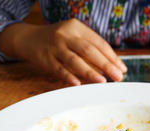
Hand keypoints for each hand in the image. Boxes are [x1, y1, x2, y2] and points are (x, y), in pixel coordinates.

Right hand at [0, 19, 126, 85]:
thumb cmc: (57, 40)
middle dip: (106, 64)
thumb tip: (110, 67)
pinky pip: (59, 69)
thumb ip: (89, 48)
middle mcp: (65, 35)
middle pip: (89, 50)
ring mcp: (54, 47)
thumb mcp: (72, 36)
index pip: (99, 43)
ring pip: (74, 60)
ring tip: (102, 81)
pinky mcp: (45, 58)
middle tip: (118, 77)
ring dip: (90, 72)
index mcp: (76, 27)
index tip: (122, 69)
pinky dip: (69, 76)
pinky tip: (78, 83)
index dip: (112, 57)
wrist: (27, 38)